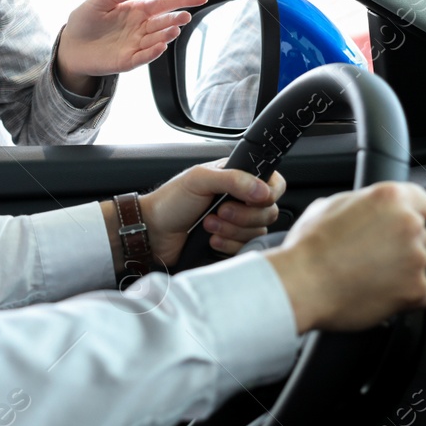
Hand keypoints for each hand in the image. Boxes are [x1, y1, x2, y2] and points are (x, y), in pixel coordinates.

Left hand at [56, 0, 206, 94]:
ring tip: (173, 28)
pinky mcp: (127, 60)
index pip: (165, 2)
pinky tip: (160, 47)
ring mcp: (136, 44)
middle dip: (176, 18)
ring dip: (166, 34)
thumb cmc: (85, 20)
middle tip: (183, 16)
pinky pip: (143, 57)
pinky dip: (152, 53)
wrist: (70, 45)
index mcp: (138, 9)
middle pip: (165, 21)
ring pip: (157, 39)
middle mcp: (141, 27)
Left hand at [138, 163, 286, 264]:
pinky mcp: (232, 243)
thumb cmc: (170, 202)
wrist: (152, 232)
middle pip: (269, 211)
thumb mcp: (199, 180)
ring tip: (208, 225)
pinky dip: (228, 245)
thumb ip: (234, 179)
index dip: (267, 193)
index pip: (273, 183)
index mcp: (237, 177)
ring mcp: (237, 223)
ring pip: (258, 232)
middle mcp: (241, 199)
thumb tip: (263, 191)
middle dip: (243, 216)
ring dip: (232, 231)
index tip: (252, 199)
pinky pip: (246, 248)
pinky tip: (211, 240)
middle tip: (219, 212)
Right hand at [265, 182, 425, 333]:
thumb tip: (367, 210)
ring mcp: (417, 258)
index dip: (408, 215)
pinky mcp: (417, 289)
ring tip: (365, 275)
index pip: (423, 202)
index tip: (397, 226)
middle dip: (401, 244)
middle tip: (370, 254)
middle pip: (420, 234)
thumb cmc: (309, 247)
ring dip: (400, 269)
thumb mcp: (329, 206)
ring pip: (418, 263)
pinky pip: (418, 292)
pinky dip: (401, 295)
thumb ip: (361, 204)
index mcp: (390, 198)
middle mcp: (409, 224)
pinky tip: (373, 291)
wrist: (301, 285)